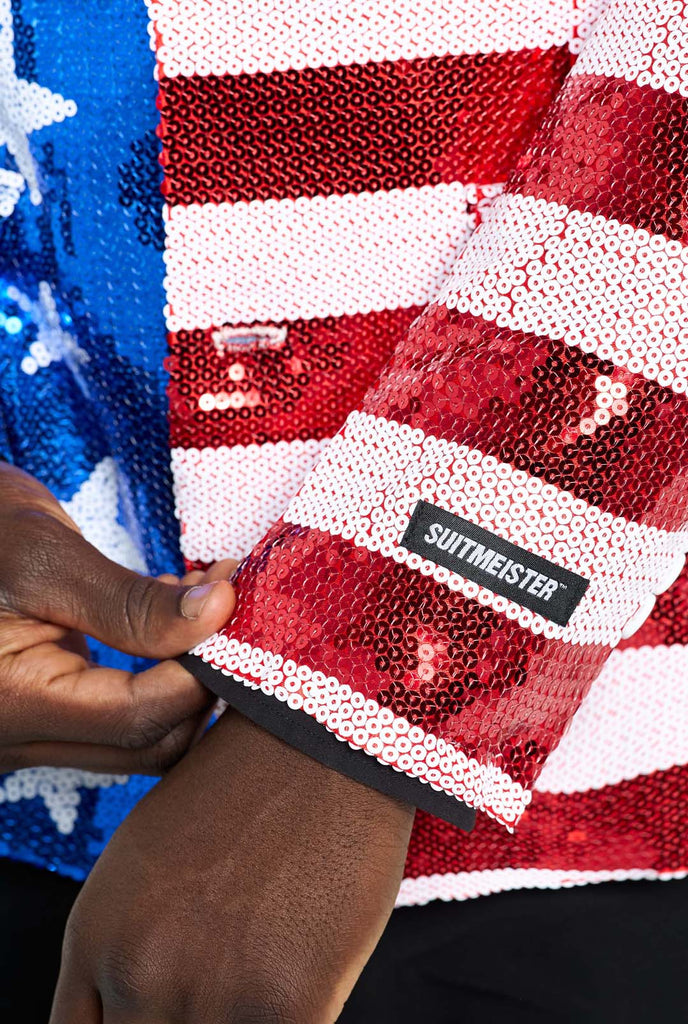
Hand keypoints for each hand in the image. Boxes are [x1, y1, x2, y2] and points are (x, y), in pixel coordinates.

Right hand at [0, 463, 235, 772]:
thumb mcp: (45, 555)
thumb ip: (131, 600)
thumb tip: (217, 612)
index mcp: (7, 703)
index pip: (136, 717)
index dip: (198, 670)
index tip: (232, 607)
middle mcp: (13, 739)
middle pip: (147, 746)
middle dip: (201, 681)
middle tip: (228, 610)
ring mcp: (27, 736)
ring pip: (139, 741)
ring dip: (185, 682)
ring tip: (204, 612)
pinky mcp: (41, 718)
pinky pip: (117, 719)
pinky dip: (158, 680)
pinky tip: (168, 628)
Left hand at [51, 710, 414, 1022]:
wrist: (318, 738)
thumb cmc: (242, 784)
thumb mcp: (145, 857)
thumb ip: (128, 941)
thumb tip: (138, 999)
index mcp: (95, 937)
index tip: (166, 1011)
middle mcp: (138, 975)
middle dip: (184, 1023)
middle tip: (224, 980)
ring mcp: (210, 997)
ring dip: (241, 1021)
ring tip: (265, 968)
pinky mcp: (286, 1007)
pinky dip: (293, 1020)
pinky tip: (305, 979)